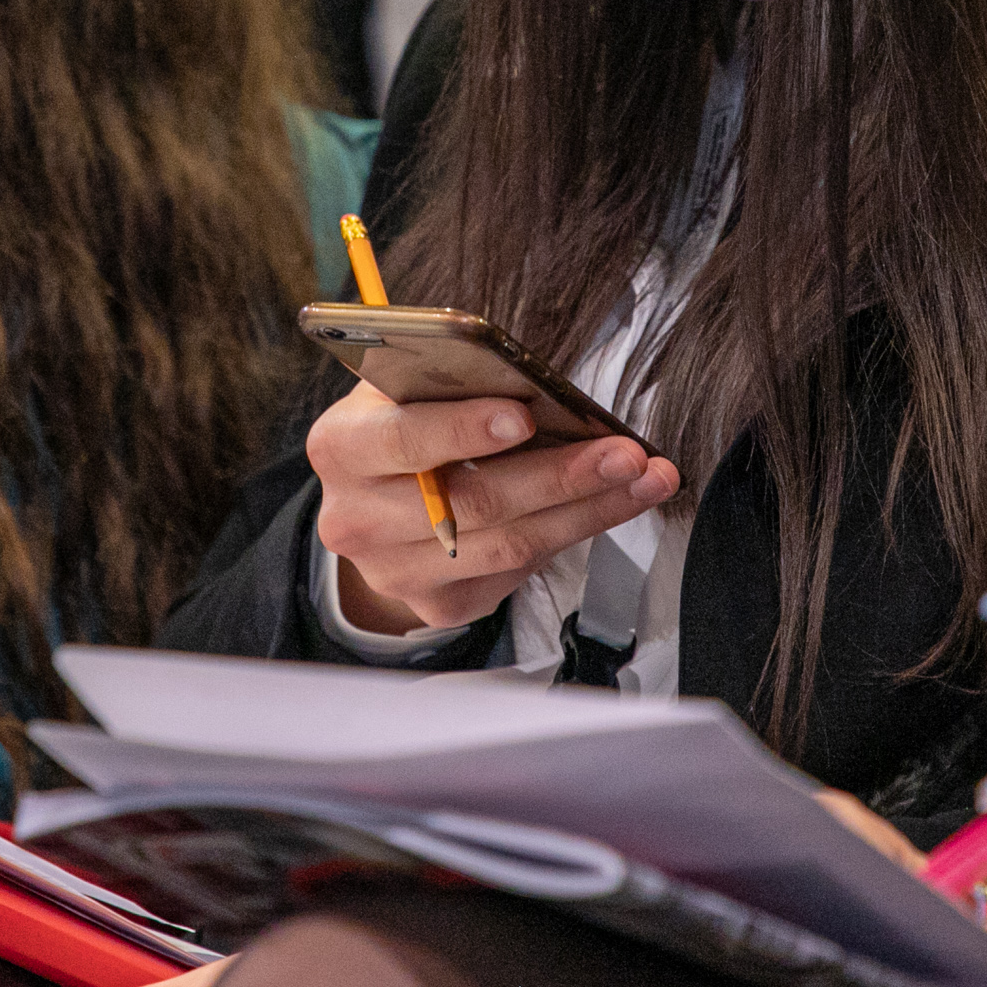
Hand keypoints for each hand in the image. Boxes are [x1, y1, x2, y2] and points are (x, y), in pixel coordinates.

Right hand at [306, 382, 676, 634]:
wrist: (378, 499)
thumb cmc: (407, 422)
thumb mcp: (411, 386)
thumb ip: (452, 382)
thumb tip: (536, 387)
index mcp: (341, 446)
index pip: (403, 439)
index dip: (464, 429)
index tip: (527, 415)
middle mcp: (356, 518)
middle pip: (473, 502)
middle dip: (561, 475)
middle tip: (626, 453)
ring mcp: (394, 571)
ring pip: (508, 544)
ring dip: (589, 510)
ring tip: (645, 478)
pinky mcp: (437, 604)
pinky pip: (517, 572)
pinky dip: (572, 535)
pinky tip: (609, 507)